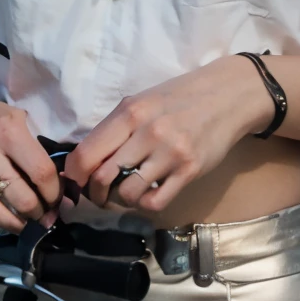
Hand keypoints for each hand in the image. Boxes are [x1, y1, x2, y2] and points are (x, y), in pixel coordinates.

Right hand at [0, 86, 61, 233]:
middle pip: (22, 199)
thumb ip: (38, 149)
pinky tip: (6, 215)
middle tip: (46, 215)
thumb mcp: (19, 120)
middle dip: (40, 213)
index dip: (54, 193)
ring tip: (28, 221)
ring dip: (20, 224)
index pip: (41, 172)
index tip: (58, 199)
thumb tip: (62, 187)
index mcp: (6, 131)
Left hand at [65, 58, 271, 214]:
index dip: (73, 175)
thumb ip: (114, 128)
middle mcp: (148, 132)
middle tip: (98, 193)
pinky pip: (155, 202)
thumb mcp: (141, 102)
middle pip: (102, 177)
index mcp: (130, 112)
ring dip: (120, 200)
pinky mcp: (190, 170)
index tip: (75, 181)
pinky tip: (147, 194)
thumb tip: (83, 160)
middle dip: (94, 193)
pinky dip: (144, 204)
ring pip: (127, 194)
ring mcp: (170, 153)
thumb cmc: (177, 99)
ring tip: (125, 192)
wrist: (226, 96)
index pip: (87, 153)